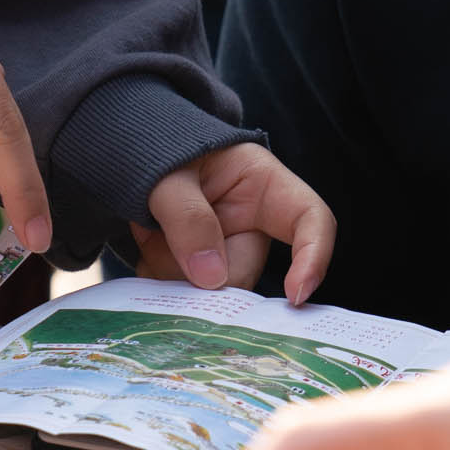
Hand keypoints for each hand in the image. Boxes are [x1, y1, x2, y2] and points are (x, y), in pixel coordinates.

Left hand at [135, 141, 336, 300]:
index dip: (314, 258)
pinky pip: (183, 298)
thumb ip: (187, 216)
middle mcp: (251, 227)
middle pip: (242, 275)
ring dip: (170, 273)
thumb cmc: (162, 151)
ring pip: (209, 293)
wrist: (135, 155)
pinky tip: (147, 249)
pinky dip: (159, 280)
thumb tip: (212, 279)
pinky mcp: (198, 273)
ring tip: (150, 235)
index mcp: (263, 186)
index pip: (311, 220)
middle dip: (200, 272)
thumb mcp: (168, 171)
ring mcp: (224, 254)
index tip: (295, 295)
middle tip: (158, 239)